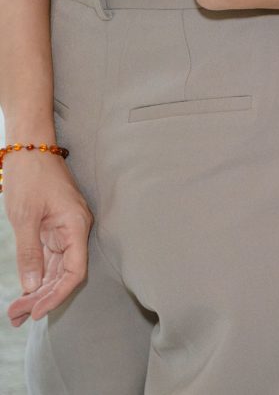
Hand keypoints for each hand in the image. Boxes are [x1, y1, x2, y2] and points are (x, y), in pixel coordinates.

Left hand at [6, 150, 90, 326]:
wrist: (29, 149)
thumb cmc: (30, 177)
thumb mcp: (24, 217)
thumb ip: (29, 252)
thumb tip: (32, 287)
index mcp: (75, 226)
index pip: (74, 271)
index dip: (57, 295)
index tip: (36, 312)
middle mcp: (75, 231)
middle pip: (65, 275)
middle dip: (42, 298)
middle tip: (16, 317)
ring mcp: (65, 231)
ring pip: (56, 270)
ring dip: (38, 292)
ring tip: (14, 313)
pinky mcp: (54, 230)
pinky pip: (49, 260)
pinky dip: (36, 277)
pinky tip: (24, 293)